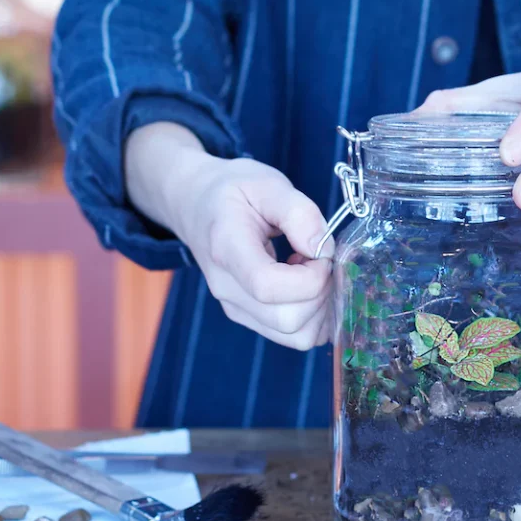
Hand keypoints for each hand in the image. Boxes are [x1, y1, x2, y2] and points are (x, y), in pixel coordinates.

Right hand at [125, 123, 332, 349]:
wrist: (197, 204)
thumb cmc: (234, 191)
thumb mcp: (268, 184)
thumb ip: (300, 214)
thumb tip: (323, 251)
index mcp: (227, 249)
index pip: (267, 286)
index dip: (309, 277)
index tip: (320, 253)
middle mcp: (227, 287)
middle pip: (288, 319)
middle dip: (321, 292)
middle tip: (321, 260)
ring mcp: (236, 307)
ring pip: (295, 335)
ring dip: (321, 308)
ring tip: (312, 272)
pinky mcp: (248, 317)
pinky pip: (294, 336)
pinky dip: (316, 318)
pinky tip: (308, 286)